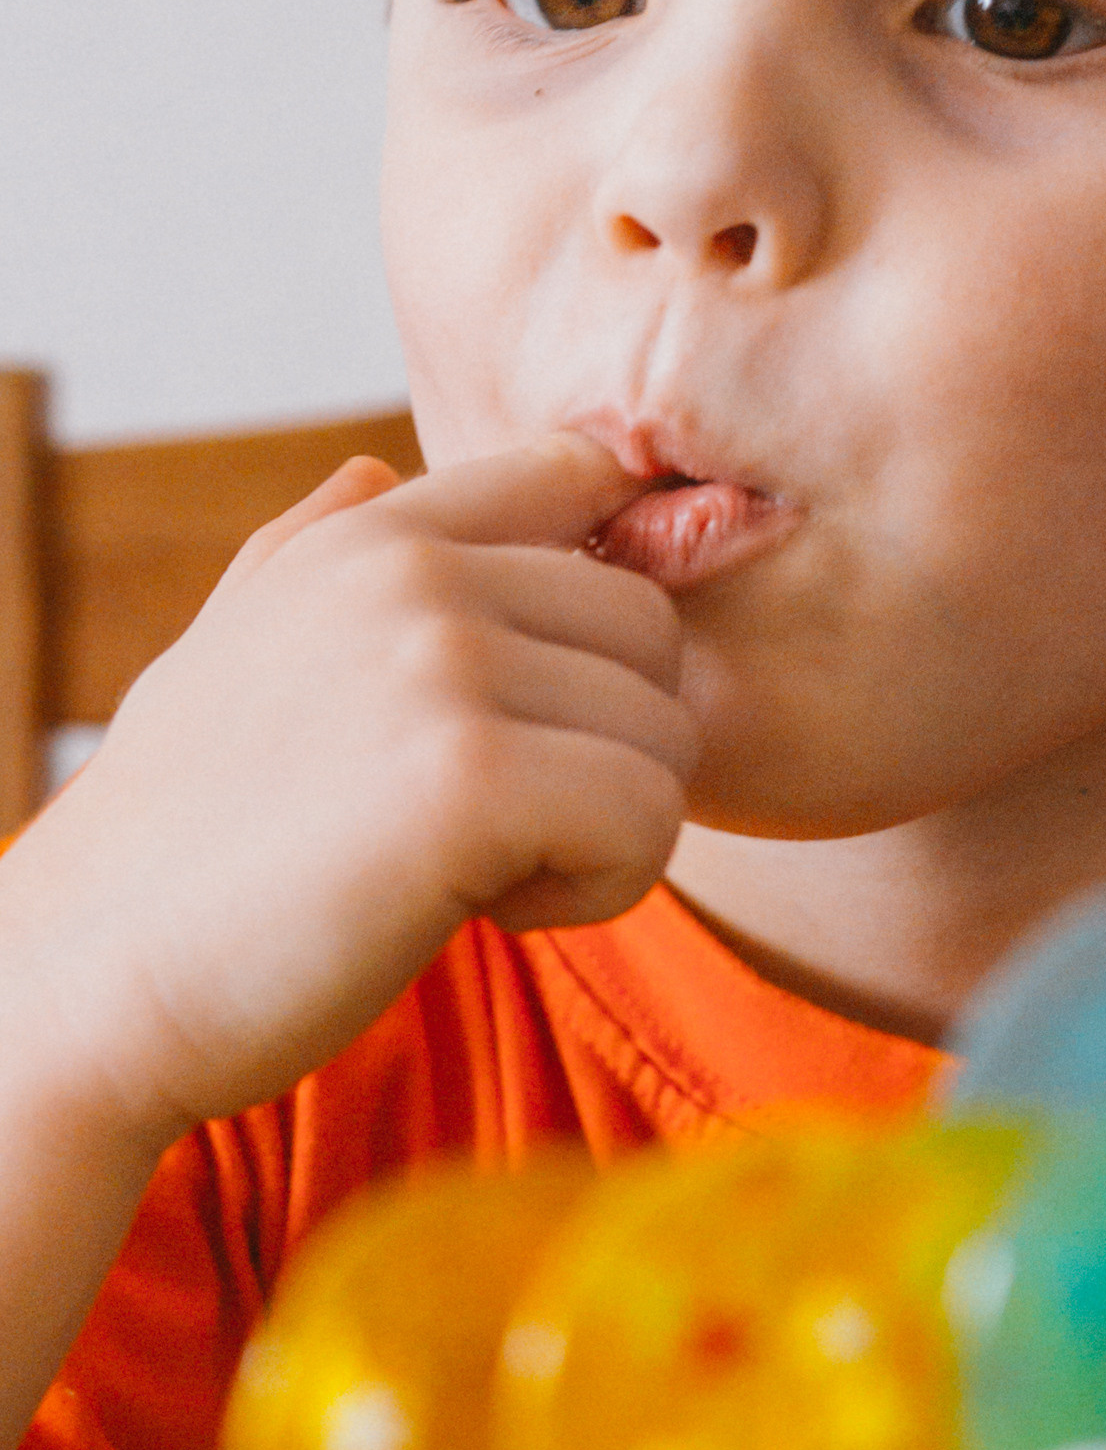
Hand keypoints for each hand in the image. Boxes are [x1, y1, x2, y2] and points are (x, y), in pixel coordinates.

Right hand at [1, 436, 697, 1149]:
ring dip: (599, 831)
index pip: (578, 474)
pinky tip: (483, 910)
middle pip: (652, 631)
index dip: (606, 593)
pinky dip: (595, 892)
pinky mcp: (474, 778)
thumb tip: (375, 471)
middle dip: (603, 744)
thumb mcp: (231, 652)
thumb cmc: (179, 840)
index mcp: (371, 535)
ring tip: (471, 867)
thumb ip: (314, 553)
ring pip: (666, 736)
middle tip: (487, 824)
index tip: (548, 700)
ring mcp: (444, 664)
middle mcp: (414, 573)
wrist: (94, 977)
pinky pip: (647, 821)